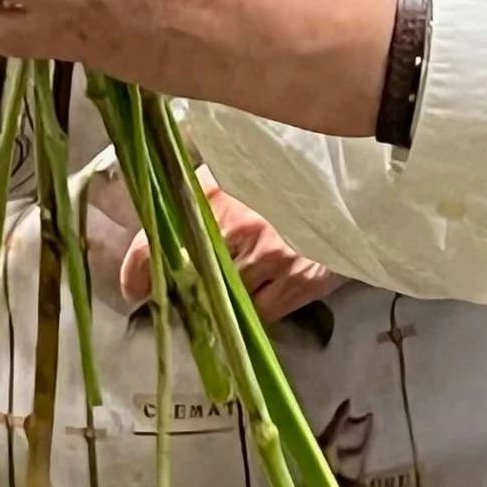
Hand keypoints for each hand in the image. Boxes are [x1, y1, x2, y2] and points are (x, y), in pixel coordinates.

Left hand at [120, 186, 338, 321]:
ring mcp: (271, 256)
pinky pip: (264, 316)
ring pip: (227, 302)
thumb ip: (202, 196)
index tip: (134, 292)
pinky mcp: (301, 280)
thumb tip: (164, 227)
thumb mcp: (238, 171)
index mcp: (213, 194)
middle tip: (184, 297)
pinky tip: (262, 298)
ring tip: (229, 295)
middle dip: (184, 293)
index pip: (154, 245)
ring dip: (223, 304)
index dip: (137, 275)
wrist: (352, 182)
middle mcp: (237, 226)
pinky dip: (257, 312)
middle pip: (191, 281)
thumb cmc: (288, 174)